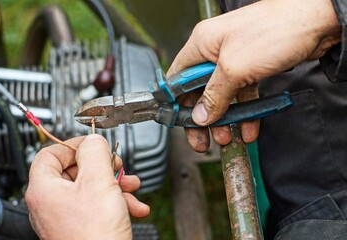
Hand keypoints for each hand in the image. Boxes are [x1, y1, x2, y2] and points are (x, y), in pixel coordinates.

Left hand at [25, 135, 149, 239]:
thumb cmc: (95, 235)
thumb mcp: (99, 181)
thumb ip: (95, 152)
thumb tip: (93, 140)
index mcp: (44, 189)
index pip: (51, 153)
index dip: (74, 144)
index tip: (94, 144)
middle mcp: (51, 204)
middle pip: (76, 171)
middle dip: (104, 167)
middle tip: (119, 167)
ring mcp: (66, 217)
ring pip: (91, 188)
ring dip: (116, 185)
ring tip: (133, 189)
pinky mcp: (81, 227)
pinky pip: (98, 206)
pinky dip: (116, 203)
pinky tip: (135, 208)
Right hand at [167, 0, 340, 151]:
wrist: (318, 21)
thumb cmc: (275, 30)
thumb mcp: (235, 68)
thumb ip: (214, 95)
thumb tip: (200, 115)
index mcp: (202, 44)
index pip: (178, 77)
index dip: (176, 101)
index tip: (179, 122)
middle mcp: (215, 52)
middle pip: (199, 90)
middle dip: (201, 117)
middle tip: (201, 140)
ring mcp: (235, 60)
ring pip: (222, 96)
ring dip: (224, 119)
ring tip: (226, 137)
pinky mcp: (252, 67)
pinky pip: (242, 94)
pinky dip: (245, 112)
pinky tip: (248, 127)